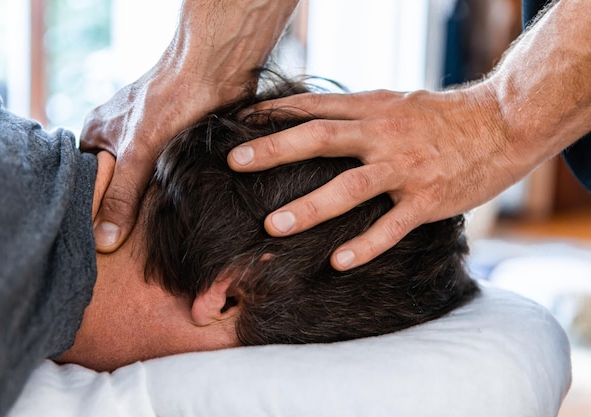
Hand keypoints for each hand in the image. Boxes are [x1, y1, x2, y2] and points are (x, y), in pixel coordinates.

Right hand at [80, 70, 215, 251]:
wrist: (217, 69)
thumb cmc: (171, 100)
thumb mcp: (138, 153)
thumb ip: (121, 196)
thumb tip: (104, 241)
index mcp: (97, 133)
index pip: (83, 179)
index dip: (90, 207)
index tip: (97, 237)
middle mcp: (119, 135)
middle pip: (115, 182)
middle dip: (122, 206)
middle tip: (127, 240)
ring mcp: (149, 137)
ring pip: (143, 179)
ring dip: (149, 199)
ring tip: (152, 228)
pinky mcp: (176, 141)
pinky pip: (166, 173)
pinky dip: (169, 188)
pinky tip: (177, 205)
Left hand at [228, 85, 530, 269]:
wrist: (501, 123)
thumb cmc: (443, 116)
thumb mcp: (397, 101)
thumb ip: (359, 111)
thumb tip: (318, 117)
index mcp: (373, 109)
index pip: (316, 106)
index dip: (276, 112)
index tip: (241, 120)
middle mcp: (383, 135)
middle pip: (321, 138)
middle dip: (275, 150)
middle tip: (235, 162)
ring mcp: (404, 168)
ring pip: (349, 187)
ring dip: (309, 207)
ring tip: (272, 226)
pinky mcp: (427, 199)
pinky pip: (390, 227)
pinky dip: (365, 245)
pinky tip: (339, 262)